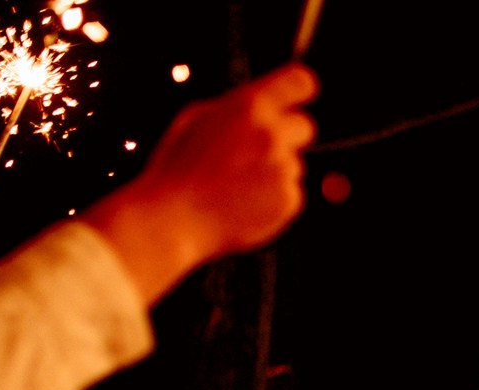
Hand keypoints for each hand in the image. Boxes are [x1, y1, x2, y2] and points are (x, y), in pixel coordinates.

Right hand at [82, 64, 318, 307]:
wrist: (173, 219)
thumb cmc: (178, 169)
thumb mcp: (196, 119)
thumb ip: (235, 108)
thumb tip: (261, 102)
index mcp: (248, 107)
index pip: (300, 81)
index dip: (301, 89)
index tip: (300, 96)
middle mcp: (271, 133)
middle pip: (305, 126)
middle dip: (287, 136)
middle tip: (257, 153)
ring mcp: (283, 168)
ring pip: (294, 164)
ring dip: (275, 172)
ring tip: (236, 185)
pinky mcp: (288, 199)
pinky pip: (291, 193)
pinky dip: (274, 199)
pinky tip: (244, 203)